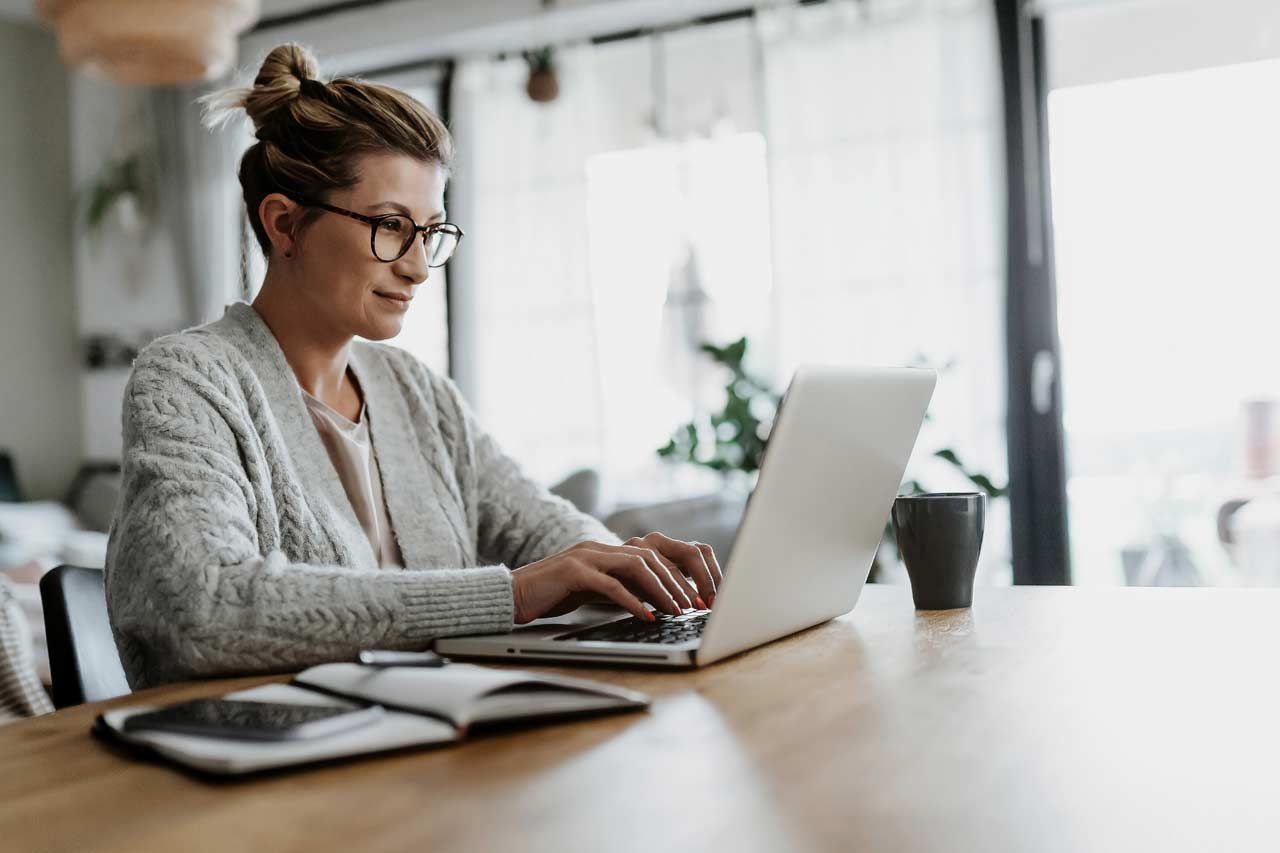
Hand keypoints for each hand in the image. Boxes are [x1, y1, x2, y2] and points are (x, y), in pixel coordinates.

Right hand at [509, 534, 722, 623]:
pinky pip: (611, 585)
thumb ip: (619, 589)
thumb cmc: (552, 596)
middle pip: (651, 557)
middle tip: (693, 605)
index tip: (694, 597)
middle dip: (676, 581)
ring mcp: (586, 556)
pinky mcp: (573, 572)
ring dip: (661, 589)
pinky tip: (647, 616)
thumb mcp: (592, 590)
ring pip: (636, 566)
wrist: (512, 594)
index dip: (676, 575)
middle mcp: (599, 547)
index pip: (652, 555)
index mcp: (606, 550)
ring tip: (676, 610)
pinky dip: (633, 601)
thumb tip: (653, 603)